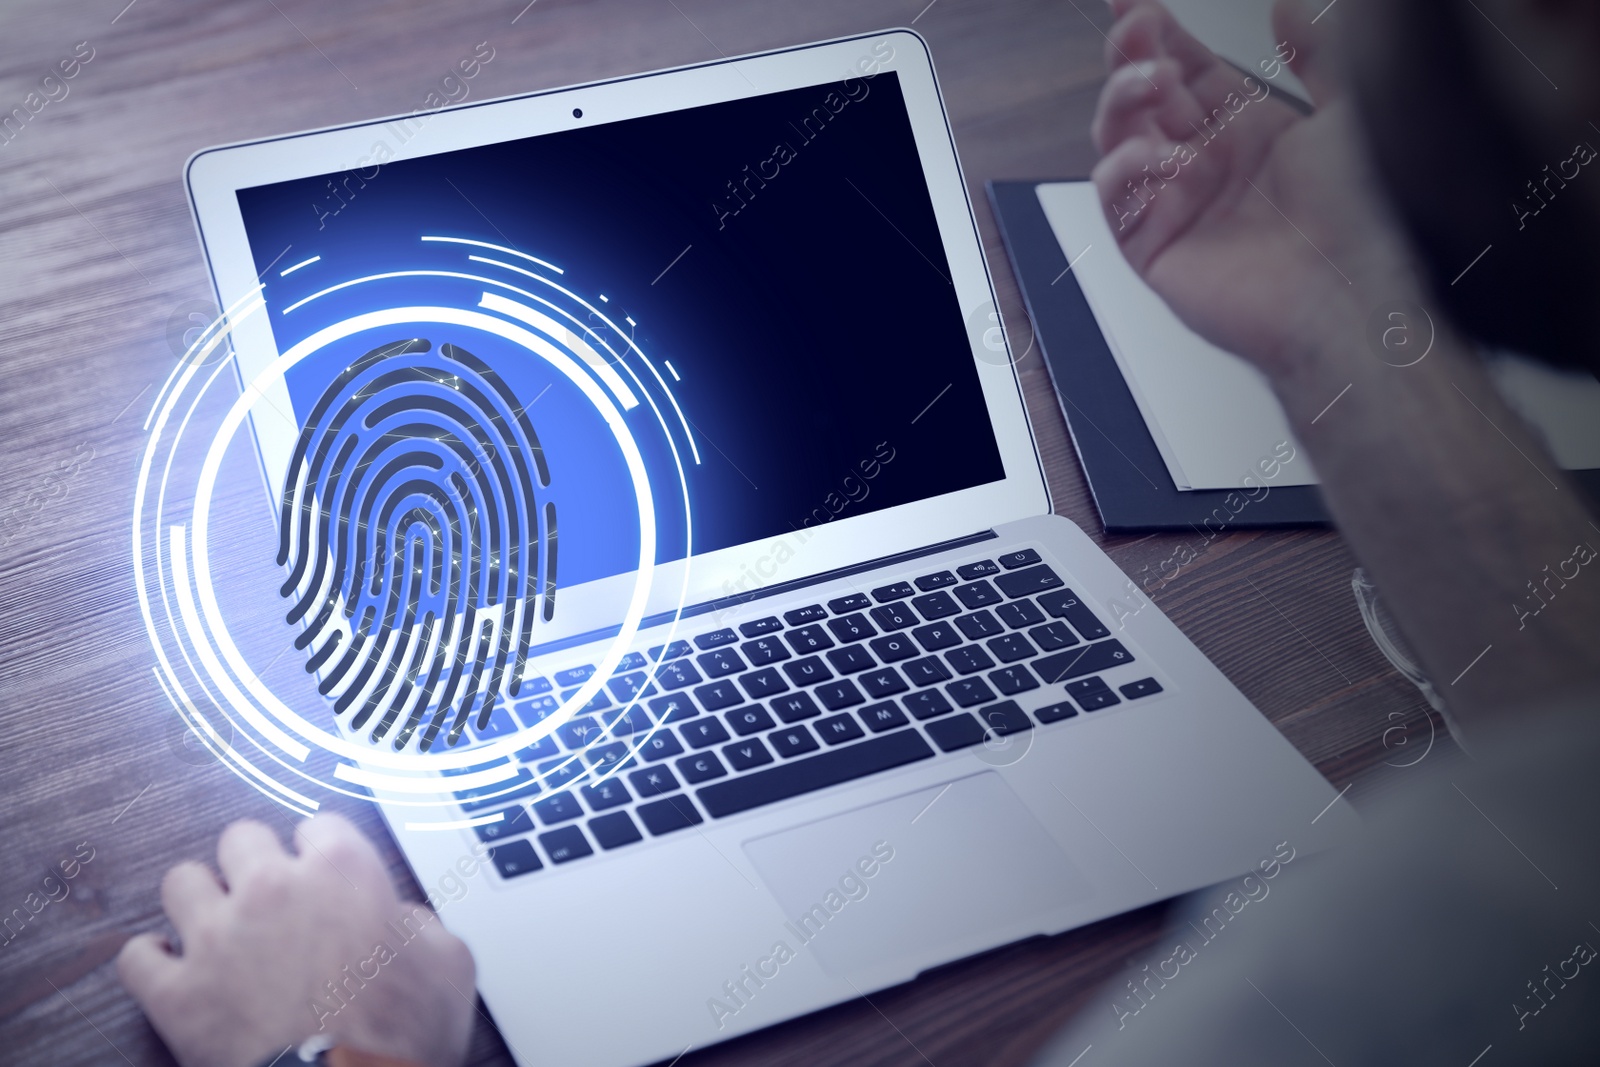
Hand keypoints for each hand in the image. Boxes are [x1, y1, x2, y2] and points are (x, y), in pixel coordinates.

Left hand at [118, 813, 475, 1066]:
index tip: (322, 869)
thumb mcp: (448, 966)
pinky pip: (136, 958)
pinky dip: (151, 963)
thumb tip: (404, 925)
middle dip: (253, 861)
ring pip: (181, 881)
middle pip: (241, 837)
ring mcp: (217, 938)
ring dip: (198, 900)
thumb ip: (422, 926)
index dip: (323, 850)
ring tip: (214, 922)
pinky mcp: (177, 994)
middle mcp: (273, 889)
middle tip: (267, 891)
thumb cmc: (402, 1036)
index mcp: (342, 873)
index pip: (320, 825)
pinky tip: (169, 970)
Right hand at [1090, 0, 1412, 375]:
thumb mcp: (1356, 108)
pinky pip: (1113, 196)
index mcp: (1249, 131)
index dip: (1156, 30)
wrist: (1358, 296)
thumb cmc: (1368, 217)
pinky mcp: (1152, 246)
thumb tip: (1285, 8)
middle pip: (1142, 96)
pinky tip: (1171, 159)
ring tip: (1155, 84)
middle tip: (1139, 30)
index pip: (1186, 68)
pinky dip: (1128, 166)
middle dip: (1131, 55)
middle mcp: (1208, 164)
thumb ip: (1318, 52)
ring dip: (1123, 99)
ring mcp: (1175, 204)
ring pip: (1116, 137)